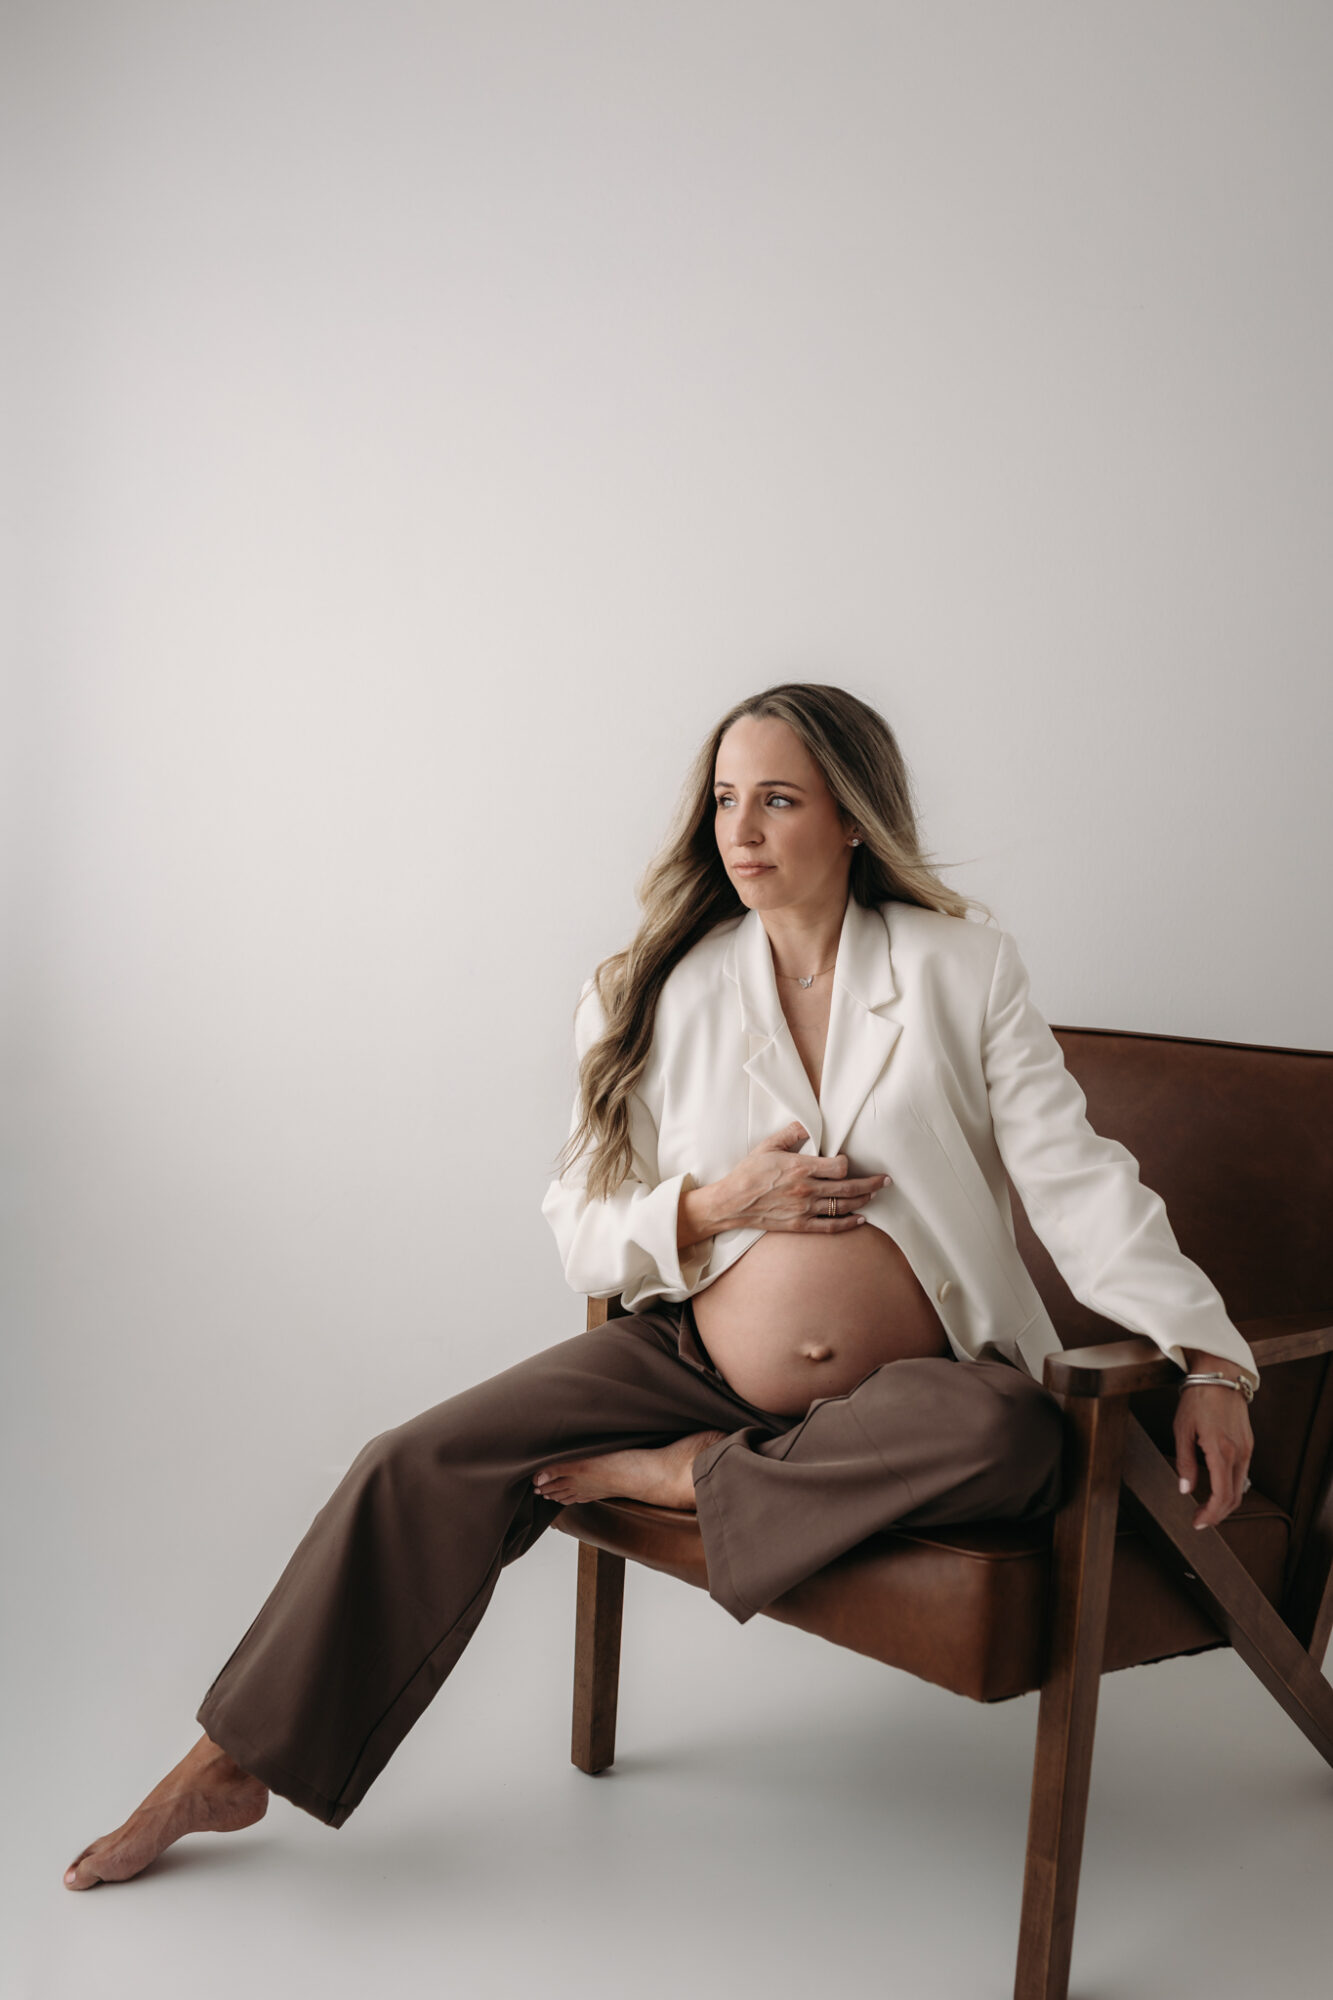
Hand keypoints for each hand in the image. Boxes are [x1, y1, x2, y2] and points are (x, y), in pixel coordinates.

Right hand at [718, 1121, 889, 1233]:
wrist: (732, 1202)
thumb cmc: (749, 1172)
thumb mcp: (768, 1146)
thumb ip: (792, 1133)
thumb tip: (808, 1123)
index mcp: (801, 1168)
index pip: (840, 1166)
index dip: (848, 1163)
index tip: (847, 1161)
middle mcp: (807, 1190)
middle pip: (849, 1188)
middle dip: (872, 1184)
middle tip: (886, 1181)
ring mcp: (805, 1209)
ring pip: (843, 1207)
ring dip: (864, 1201)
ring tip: (874, 1195)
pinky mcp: (800, 1225)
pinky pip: (831, 1226)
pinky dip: (849, 1223)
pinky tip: (860, 1219)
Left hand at [1174, 1383, 1253, 1530]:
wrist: (1221, 1375)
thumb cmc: (1198, 1398)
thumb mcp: (1182, 1430)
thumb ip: (1185, 1463)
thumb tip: (1185, 1489)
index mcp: (1221, 1451)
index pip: (1221, 1496)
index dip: (1210, 1515)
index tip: (1197, 1523)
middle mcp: (1239, 1453)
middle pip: (1234, 1497)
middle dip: (1218, 1514)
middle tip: (1201, 1520)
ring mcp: (1247, 1448)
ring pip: (1241, 1487)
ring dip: (1226, 1502)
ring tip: (1207, 1508)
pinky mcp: (1249, 1443)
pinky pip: (1243, 1473)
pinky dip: (1231, 1487)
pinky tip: (1217, 1488)